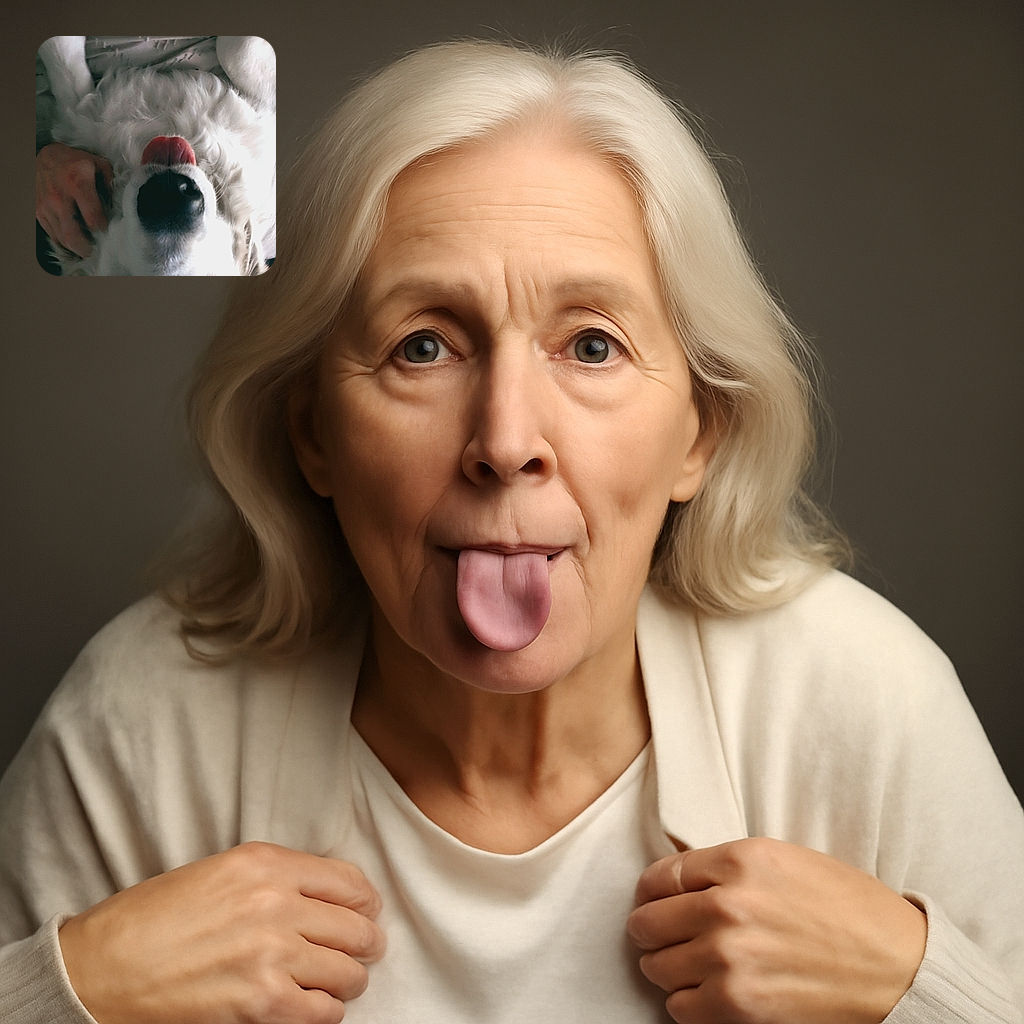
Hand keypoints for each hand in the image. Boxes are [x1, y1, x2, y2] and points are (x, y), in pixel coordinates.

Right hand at [35, 142, 112, 256]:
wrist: (46, 155)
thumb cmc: (77, 162)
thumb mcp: (99, 165)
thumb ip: (112, 185)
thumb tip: (119, 208)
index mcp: (78, 183)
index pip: (93, 219)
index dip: (104, 229)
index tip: (109, 231)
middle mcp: (59, 196)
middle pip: (73, 235)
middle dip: (88, 248)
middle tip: (98, 250)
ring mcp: (46, 205)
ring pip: (62, 239)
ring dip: (77, 248)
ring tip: (88, 247)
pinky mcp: (38, 211)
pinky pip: (52, 235)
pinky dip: (65, 243)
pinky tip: (75, 241)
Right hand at [58, 842, 385, 1023]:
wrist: (104, 966)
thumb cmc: (155, 917)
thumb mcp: (222, 871)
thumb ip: (277, 877)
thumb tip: (327, 896)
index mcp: (266, 863)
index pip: (348, 880)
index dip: (366, 901)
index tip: (366, 911)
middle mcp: (276, 903)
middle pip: (357, 926)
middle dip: (364, 942)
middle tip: (361, 951)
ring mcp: (272, 954)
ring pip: (349, 971)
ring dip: (347, 980)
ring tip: (334, 981)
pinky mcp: (262, 1002)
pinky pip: (324, 1011)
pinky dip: (325, 1011)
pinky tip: (310, 1004)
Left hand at [628, 837, 925, 1023]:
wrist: (900, 968)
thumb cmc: (847, 908)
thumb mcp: (784, 860)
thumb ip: (725, 866)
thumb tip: (674, 882)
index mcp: (739, 861)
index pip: (660, 876)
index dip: (652, 892)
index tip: (654, 901)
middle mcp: (727, 906)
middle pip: (647, 922)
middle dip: (654, 930)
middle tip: (669, 936)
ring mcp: (729, 958)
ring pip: (656, 968)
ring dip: (670, 968)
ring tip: (695, 965)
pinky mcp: (738, 1006)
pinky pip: (680, 1008)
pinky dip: (690, 1003)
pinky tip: (713, 992)